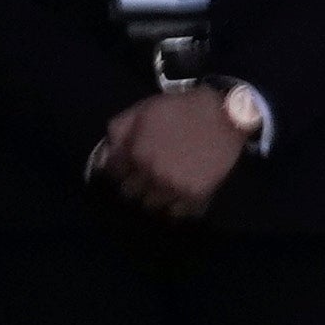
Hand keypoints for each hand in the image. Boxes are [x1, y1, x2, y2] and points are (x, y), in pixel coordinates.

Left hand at [86, 86, 254, 218]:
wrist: (221, 115)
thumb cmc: (177, 110)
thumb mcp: (139, 112)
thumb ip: (116, 133)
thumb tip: (104, 157)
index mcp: (135, 155)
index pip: (112, 176)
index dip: (116, 171)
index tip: (123, 170)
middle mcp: (152, 175)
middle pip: (130, 195)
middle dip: (133, 186)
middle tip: (141, 181)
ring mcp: (175, 188)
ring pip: (152, 207)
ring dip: (153, 199)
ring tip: (158, 191)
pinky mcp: (197, 196)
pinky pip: (180, 214)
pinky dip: (176, 209)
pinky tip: (176, 199)